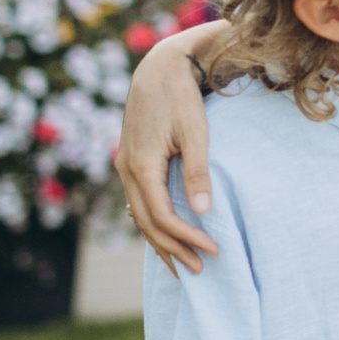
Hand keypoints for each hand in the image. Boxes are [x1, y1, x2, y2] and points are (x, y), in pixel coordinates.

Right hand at [116, 28, 223, 270]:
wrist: (157, 68)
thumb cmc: (180, 97)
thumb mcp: (195, 132)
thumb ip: (197, 172)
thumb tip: (203, 210)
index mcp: (141, 165)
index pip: (162, 216)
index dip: (187, 238)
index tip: (213, 250)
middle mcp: (127, 170)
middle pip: (147, 223)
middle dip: (173, 249)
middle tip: (200, 271)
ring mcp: (125, 166)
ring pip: (139, 216)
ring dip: (161, 242)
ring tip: (183, 265)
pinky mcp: (131, 162)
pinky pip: (139, 202)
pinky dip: (153, 224)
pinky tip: (167, 236)